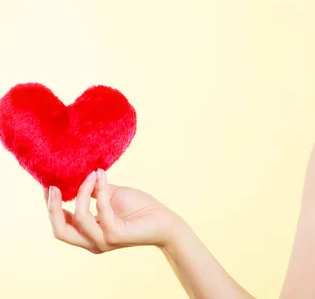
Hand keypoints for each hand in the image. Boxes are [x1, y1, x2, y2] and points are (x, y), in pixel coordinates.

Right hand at [45, 169, 180, 253]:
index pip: (61, 225)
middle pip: (60, 230)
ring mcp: (103, 241)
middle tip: (53, 186)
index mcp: (89, 234)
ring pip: (79, 218)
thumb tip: (77, 176)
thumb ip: (93, 191)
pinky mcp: (115, 235)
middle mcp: (93, 242)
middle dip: (53, 207)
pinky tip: (102, 177)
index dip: (51, 206)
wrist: (165, 220)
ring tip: (92, 174)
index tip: (48, 186)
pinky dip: (100, 191)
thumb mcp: (111, 196)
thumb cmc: (140, 208)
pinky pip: (100, 210)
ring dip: (82, 192)